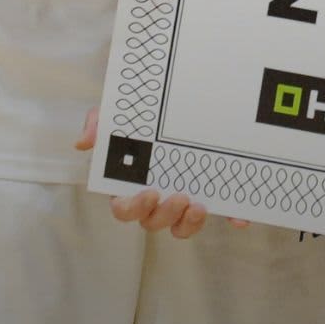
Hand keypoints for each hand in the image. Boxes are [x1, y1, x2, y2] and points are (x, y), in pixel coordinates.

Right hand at [76, 107, 246, 238]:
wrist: (181, 97)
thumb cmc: (142, 115)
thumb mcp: (122, 113)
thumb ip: (100, 123)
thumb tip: (84, 142)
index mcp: (131, 183)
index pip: (124, 208)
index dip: (133, 208)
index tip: (149, 193)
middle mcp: (156, 196)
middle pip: (153, 221)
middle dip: (165, 216)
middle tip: (180, 197)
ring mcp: (184, 197)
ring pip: (182, 226)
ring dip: (189, 225)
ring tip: (200, 206)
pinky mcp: (211, 193)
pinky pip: (221, 211)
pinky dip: (231, 216)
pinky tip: (240, 217)